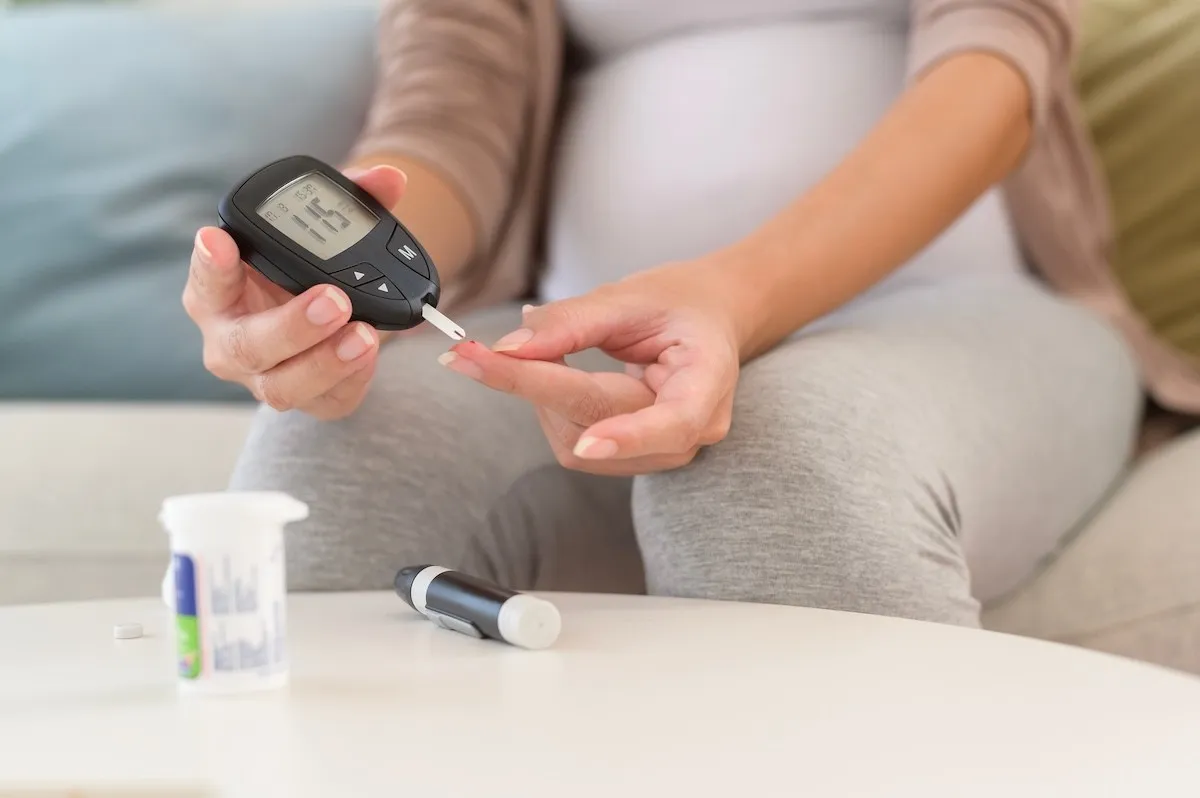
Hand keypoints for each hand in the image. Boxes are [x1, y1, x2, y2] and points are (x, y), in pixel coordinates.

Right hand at [183, 165, 405, 419]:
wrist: (327, 317)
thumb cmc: (305, 272)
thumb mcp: (322, 233)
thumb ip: (351, 201)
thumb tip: (390, 178)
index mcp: (220, 291)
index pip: (206, 278)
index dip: (209, 262)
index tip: (218, 239)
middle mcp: (232, 339)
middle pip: (246, 345)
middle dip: (291, 325)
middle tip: (333, 300)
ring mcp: (264, 376)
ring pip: (282, 386)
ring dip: (326, 362)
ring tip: (364, 334)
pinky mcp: (304, 399)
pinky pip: (325, 402)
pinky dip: (351, 380)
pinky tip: (370, 353)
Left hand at [439, 258, 743, 474]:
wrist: (706, 319)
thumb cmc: (677, 303)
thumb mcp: (630, 297)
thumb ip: (571, 322)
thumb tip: (510, 348)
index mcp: (708, 381)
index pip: (673, 423)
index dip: (628, 437)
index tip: (586, 446)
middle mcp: (693, 429)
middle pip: (600, 425)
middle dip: (534, 388)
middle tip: (469, 352)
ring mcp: (664, 450)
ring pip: (577, 443)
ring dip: (542, 397)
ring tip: (547, 351)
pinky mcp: (634, 457)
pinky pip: (574, 444)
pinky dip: (549, 407)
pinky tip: (555, 375)